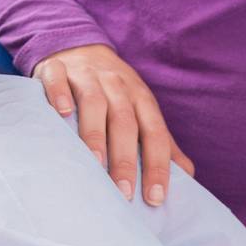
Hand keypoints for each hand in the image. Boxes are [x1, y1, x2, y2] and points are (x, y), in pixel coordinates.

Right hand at [33, 43, 194, 205]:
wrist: (79, 48)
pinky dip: (60, 94)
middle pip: (124, 121)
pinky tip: (62, 114)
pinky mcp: (57, 68)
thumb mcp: (141, 110)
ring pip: (93, 102)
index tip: (155, 197)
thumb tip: (188, 175)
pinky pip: (59, 78)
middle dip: (125, 159)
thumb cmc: (113, 91)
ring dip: (95, 133)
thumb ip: (161, 142)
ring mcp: (86, 75)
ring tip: (95, 164)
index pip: (154, 133)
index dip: (157, 165)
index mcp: (141, 98)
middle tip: (123, 193)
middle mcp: (116, 85)